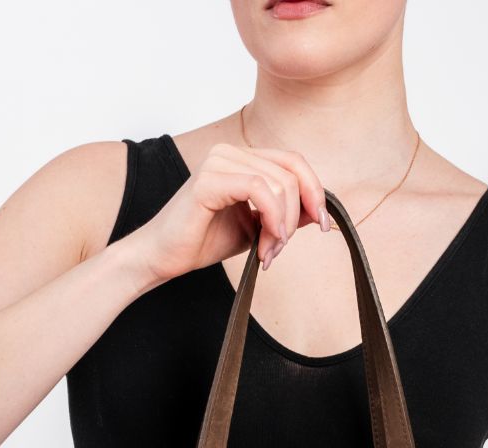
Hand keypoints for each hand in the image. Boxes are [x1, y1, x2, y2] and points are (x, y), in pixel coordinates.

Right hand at [130, 141, 330, 285]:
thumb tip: (320, 212)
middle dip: (296, 217)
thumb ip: (286, 215)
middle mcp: (230, 152)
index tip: (323, 225)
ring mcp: (218, 161)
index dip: (315, 191)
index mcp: (242, 158)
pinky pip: (258, 189)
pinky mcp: (208, 179)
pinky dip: (272, 218)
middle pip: (291, 173)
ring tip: (268, 251)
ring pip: (279, 183)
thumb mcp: (257, 228)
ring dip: (283, 225)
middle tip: (279, 249)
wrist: (164, 257)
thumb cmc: (203, 240)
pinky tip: (266, 242)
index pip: (294, 162)